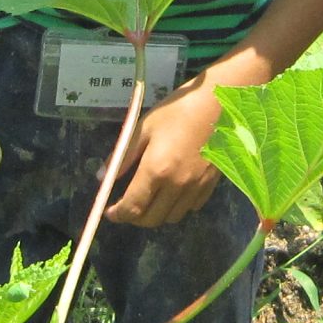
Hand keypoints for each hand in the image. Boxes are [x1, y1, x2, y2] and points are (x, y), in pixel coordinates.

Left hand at [107, 78, 224, 225]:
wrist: (219, 103)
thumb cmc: (178, 110)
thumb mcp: (144, 127)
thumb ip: (123, 156)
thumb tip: (103, 176)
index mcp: (156, 170)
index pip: (133, 206)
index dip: (118, 214)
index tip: (109, 212)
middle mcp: (176, 185)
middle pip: (152, 219)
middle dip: (134, 217)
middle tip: (127, 205)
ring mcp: (196, 188)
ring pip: (172, 217)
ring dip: (156, 214)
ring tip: (150, 199)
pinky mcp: (210, 185)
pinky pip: (190, 207)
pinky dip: (177, 206)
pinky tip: (173, 191)